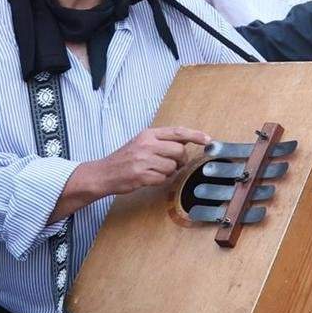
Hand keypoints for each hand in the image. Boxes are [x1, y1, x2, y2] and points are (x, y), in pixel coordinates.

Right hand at [98, 126, 214, 196]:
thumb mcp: (142, 142)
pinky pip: (162, 179)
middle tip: (174, 164)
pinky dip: (159, 180)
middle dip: (180, 160)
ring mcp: (143, 160)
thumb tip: (186, 141)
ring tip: (154, 170)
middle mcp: (146, 145)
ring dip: (168, 172)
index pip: (178, 132)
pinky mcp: (141, 175)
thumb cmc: (125, 158)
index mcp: (148, 134)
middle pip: (179, 151)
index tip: (208, 139)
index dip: (195, 135)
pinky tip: (148, 178)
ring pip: (172, 166)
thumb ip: (162, 141)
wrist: (103, 173)